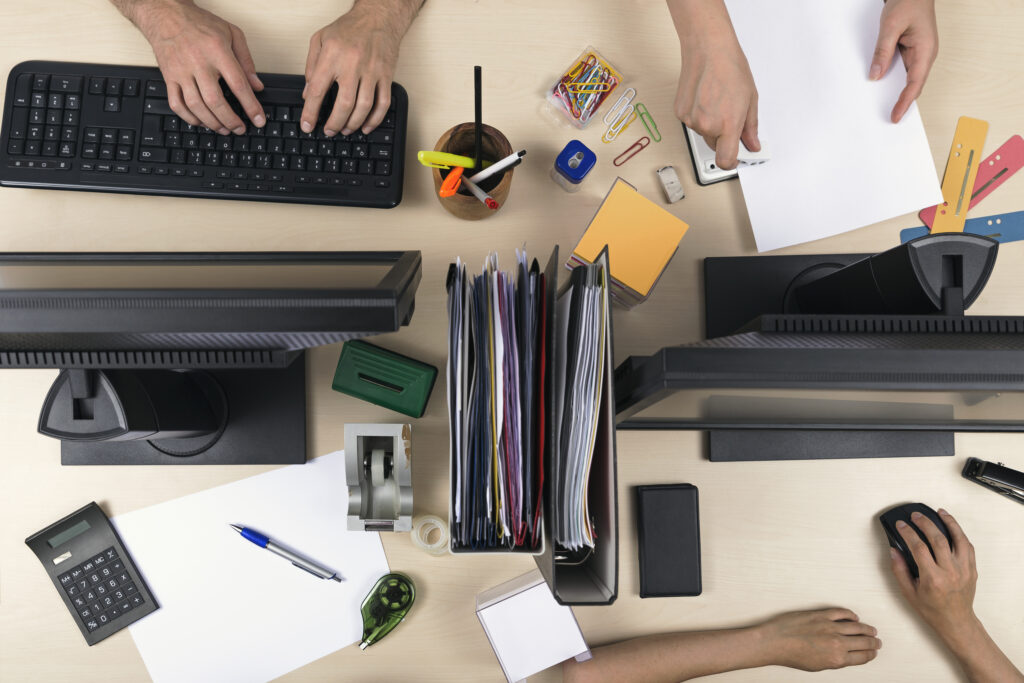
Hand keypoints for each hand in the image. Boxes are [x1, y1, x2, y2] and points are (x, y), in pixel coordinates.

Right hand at [131, 0, 264, 133]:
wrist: (166, 14)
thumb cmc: (200, 24)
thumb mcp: (232, 33)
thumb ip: (246, 60)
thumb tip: (257, 86)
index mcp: (217, 51)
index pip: (238, 84)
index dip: (250, 106)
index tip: (259, 120)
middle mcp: (198, 63)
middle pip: (215, 100)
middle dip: (230, 120)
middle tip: (240, 129)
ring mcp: (181, 71)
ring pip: (195, 106)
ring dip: (212, 122)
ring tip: (224, 129)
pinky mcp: (168, 77)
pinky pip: (176, 104)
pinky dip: (189, 118)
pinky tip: (201, 122)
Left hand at [301, 0, 418, 136]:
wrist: (378, 17)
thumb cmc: (348, 28)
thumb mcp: (320, 40)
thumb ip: (311, 66)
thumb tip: (308, 94)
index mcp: (332, 55)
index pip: (318, 90)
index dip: (311, 112)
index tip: (307, 126)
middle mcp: (352, 64)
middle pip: (344, 104)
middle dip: (334, 123)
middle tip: (329, 131)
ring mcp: (372, 71)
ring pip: (364, 107)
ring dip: (354, 124)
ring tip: (346, 130)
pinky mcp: (386, 76)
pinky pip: (383, 103)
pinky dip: (375, 119)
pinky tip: (366, 126)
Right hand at [670, 1, 757, 170]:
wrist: (708, 49)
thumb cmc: (730, 68)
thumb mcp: (750, 100)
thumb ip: (750, 127)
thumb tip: (752, 144)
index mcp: (727, 124)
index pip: (725, 160)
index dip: (730, 163)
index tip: (734, 160)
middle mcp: (706, 125)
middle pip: (715, 145)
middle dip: (723, 136)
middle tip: (729, 115)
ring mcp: (690, 120)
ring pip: (703, 133)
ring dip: (710, 123)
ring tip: (716, 100)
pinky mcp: (680, 113)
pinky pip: (692, 123)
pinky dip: (698, 115)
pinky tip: (704, 98)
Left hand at [755, 608, 881, 670]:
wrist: (774, 642)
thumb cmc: (791, 656)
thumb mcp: (817, 666)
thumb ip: (834, 660)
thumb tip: (844, 655)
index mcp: (837, 659)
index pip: (862, 657)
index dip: (870, 655)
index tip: (873, 652)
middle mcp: (837, 643)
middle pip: (864, 642)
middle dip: (873, 642)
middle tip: (877, 642)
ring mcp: (830, 627)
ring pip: (857, 627)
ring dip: (867, 629)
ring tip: (872, 630)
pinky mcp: (821, 615)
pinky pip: (842, 613)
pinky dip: (851, 615)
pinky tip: (854, 617)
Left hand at [869, 0, 938, 122]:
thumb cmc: (908, 2)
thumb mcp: (891, 26)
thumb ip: (883, 51)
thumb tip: (875, 75)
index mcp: (926, 50)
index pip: (915, 83)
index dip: (905, 101)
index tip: (896, 115)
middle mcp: (925, 54)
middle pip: (913, 85)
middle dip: (902, 102)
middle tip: (888, 118)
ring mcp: (919, 53)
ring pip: (908, 78)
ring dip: (896, 91)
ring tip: (882, 107)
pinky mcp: (911, 50)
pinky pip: (902, 69)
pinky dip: (892, 79)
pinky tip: (880, 86)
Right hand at [889, 508, 976, 639]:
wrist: (956, 621)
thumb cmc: (932, 609)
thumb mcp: (908, 593)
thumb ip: (899, 570)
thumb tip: (894, 550)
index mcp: (933, 579)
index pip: (919, 548)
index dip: (908, 533)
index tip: (901, 525)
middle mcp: (950, 572)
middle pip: (938, 539)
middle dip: (925, 523)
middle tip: (916, 515)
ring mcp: (964, 570)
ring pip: (958, 539)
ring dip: (948, 522)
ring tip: (939, 512)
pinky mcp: (972, 569)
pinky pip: (968, 546)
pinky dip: (960, 533)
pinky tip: (952, 526)